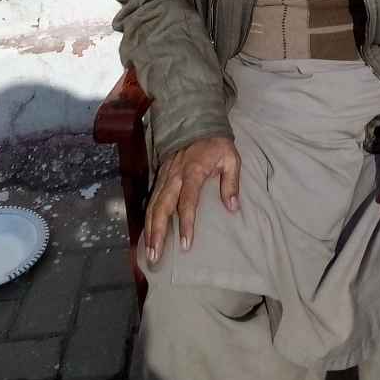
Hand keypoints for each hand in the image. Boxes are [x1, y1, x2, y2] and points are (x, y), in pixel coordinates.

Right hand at [144, 136, 239, 263]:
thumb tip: (232, 207)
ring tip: (150, 252)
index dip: (185, 223)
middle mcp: (174, 176)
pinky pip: (151, 200)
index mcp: (193, 172)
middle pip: (162, 207)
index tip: (185, 244)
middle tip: (156, 256)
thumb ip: (231, 183)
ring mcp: (165, 176)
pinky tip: (147, 234)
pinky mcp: (160, 177)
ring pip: (152, 206)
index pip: (187, 202)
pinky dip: (147, 218)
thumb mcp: (231, 159)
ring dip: (149, 229)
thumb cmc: (216, 145)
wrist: (197, 124)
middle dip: (157, 232)